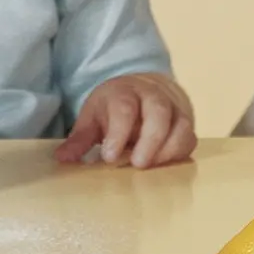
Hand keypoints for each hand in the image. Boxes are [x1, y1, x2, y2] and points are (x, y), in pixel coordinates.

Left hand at [57, 72, 195, 168]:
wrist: (147, 87)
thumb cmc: (116, 107)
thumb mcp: (94, 117)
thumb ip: (80, 138)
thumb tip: (63, 159)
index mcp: (125, 92)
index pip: (124, 108)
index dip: (118, 133)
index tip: (109, 157)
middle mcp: (153, 96)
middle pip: (159, 112)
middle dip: (150, 139)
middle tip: (138, 164)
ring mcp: (174, 108)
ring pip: (181, 124)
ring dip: (169, 148)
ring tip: (152, 166)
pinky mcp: (187, 123)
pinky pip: (190, 138)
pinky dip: (180, 153)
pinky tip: (165, 166)